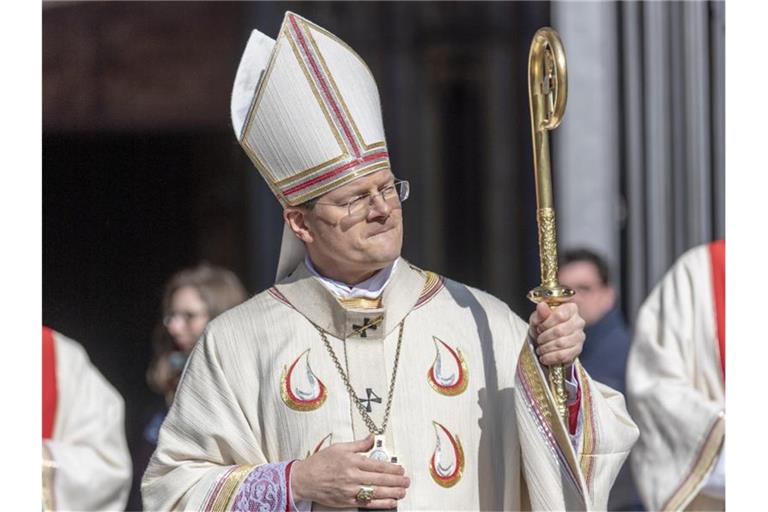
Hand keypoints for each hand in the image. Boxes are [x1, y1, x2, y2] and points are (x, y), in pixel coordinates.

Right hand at [290, 435, 409, 508]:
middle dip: (396, 481)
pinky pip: (367, 503)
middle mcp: (352, 476)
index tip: (400, 469)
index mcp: (352, 461)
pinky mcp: (346, 501)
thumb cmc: (320, 462)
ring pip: (376, 492)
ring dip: (392, 493)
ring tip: (403, 492)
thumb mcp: (340, 447)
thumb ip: (359, 444)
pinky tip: (390, 502)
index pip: (377, 465)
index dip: (392, 468)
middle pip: (379, 479)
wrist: (304, 479)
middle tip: (406, 481)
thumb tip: (372, 437)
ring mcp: (350, 490)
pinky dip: (380, 504)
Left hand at [528, 302, 584, 366]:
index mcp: (570, 309)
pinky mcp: (578, 349)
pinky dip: (551, 358)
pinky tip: (544, 357)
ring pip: (561, 343)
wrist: (546, 340)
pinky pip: (564, 355)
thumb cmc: (543, 326)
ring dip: (546, 348)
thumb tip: (541, 305)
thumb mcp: (538, 318)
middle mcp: (578, 321)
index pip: (560, 315)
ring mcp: (580, 336)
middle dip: (545, 337)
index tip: (539, 328)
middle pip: (560, 331)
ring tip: (540, 349)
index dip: (547, 323)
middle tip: (538, 340)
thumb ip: (540, 313)